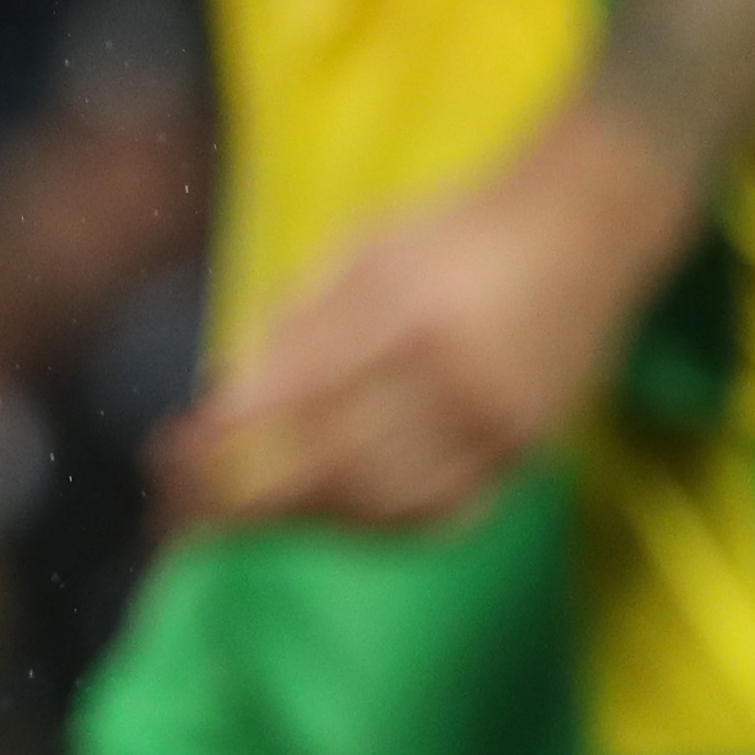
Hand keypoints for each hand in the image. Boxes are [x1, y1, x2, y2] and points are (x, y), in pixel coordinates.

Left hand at [159, 97, 704, 532]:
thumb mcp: (363, 248)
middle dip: (246, 499)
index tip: (167, 453)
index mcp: (405, 313)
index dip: (226, 438)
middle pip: (335, 467)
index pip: (296, 398)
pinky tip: (328, 523)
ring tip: (241, 520)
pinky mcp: (531, 452)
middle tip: (181, 511)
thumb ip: (296, 322)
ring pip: (386, 505)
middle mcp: (456, 378)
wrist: (588, 225)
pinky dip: (376, 529)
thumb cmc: (458, 227)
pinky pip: (445, 515)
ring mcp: (501, 424)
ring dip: (303, 521)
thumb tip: (222, 395)